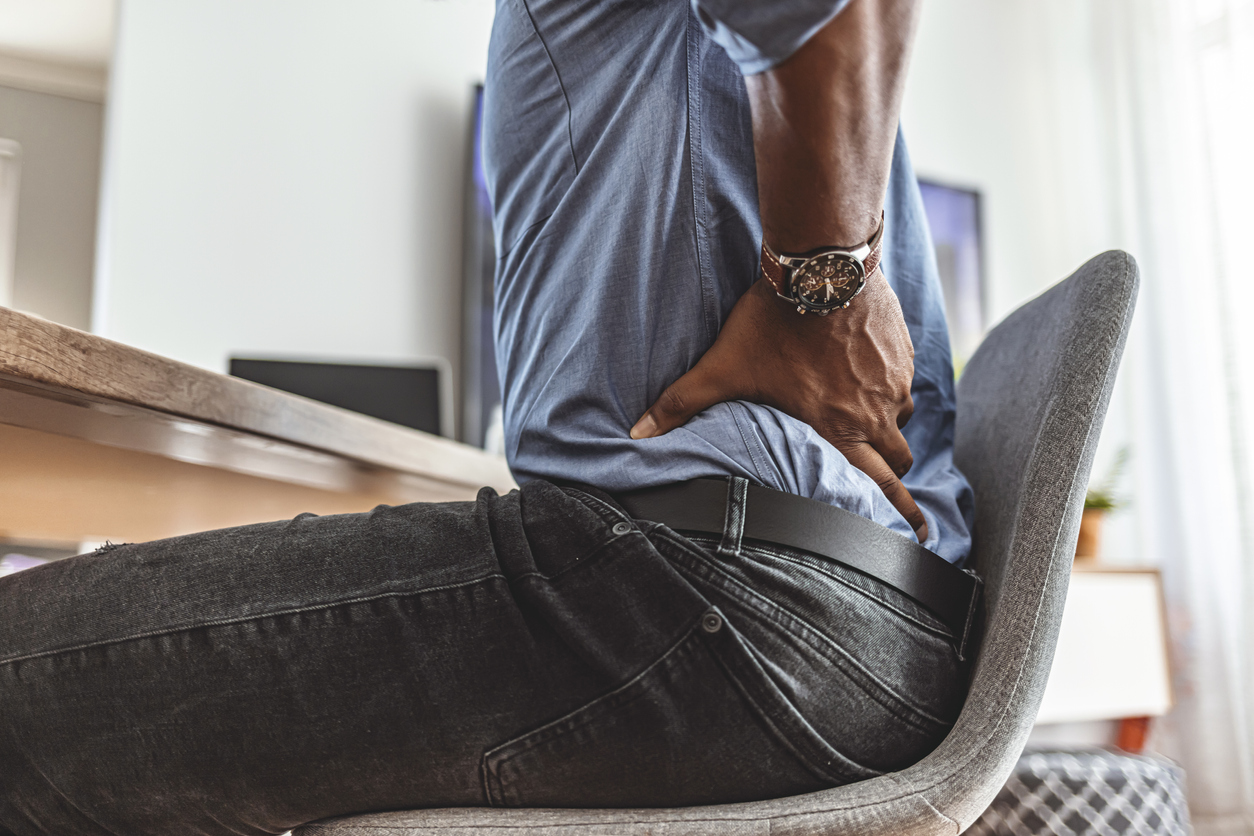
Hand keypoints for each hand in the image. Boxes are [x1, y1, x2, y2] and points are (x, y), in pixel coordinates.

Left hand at [630, 272, 927, 541]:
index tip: (920, 534)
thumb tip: (637, 435)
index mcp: (837, 430)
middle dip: (894, 479)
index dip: (903, 513)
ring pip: (901, 420)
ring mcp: (893, 381)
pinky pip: (903, 382)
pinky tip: (868, 376)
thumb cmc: (772, 322)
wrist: (820, 268)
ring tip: (866, 424)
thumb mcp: (723, 367)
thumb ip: (680, 404)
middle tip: (896, 493)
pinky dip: (889, 388)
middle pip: (898, 462)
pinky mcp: (902, 351)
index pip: (881, 485)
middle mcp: (873, 413)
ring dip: (887, 428)